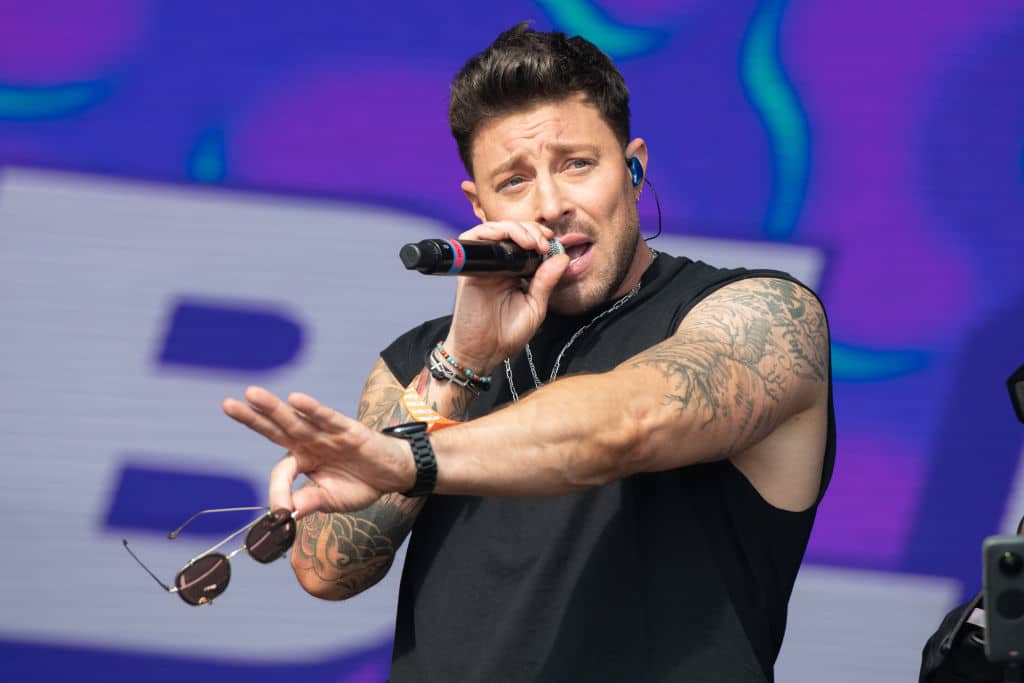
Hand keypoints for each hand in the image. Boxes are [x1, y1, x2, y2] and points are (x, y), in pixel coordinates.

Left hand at [222, 386, 414, 516]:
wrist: (393, 476)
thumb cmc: (360, 484)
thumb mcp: (330, 500)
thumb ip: (309, 502)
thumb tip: (286, 514)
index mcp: (303, 460)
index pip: (281, 471)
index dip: (277, 491)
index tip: (279, 513)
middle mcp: (310, 442)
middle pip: (277, 429)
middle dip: (252, 418)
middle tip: (228, 405)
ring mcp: (326, 434)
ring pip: (296, 420)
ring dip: (274, 408)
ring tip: (252, 395)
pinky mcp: (348, 430)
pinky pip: (327, 418)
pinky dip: (312, 409)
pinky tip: (296, 400)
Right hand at [445, 221, 569, 371]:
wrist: (484, 352)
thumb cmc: (507, 335)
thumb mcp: (535, 306)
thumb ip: (546, 281)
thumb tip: (562, 257)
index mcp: (515, 272)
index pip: (526, 242)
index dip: (540, 236)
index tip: (553, 243)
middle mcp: (498, 265)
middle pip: (512, 232)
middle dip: (532, 230)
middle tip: (545, 242)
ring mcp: (483, 265)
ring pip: (496, 230)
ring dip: (516, 229)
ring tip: (532, 242)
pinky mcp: (469, 268)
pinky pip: (475, 238)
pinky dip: (493, 231)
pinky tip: (512, 240)